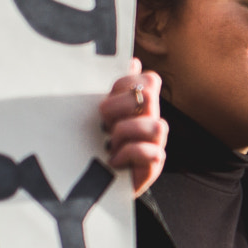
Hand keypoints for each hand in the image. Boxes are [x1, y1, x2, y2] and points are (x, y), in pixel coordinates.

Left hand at [100, 59, 165, 197]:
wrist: (91, 185)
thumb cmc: (93, 145)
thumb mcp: (98, 114)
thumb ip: (113, 90)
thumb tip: (133, 62)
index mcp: (140, 104)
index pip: (148, 80)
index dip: (125, 85)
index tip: (104, 99)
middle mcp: (151, 120)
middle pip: (152, 95)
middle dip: (120, 106)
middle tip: (104, 120)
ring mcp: (155, 142)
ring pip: (157, 125)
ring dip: (126, 132)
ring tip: (109, 143)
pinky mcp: (154, 165)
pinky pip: (151, 152)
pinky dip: (129, 154)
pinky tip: (114, 159)